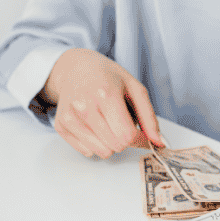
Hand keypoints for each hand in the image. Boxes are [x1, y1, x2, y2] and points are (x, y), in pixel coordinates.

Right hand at [41, 48, 163, 157]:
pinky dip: (95, 144)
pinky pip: (87, 152)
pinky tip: (94, 125)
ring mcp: (70, 117)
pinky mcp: (61, 126)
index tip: (143, 134)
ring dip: (110, 143)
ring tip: (107, 123)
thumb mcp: (135, 88)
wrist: (75, 68)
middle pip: (116, 146)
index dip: (140, 139)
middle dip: (125, 139)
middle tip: (122, 122)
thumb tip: (158, 142)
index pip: (127, 135)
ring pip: (102, 152)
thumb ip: (149, 117)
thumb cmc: (107, 77)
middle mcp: (84, 107)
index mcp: (105, 95)